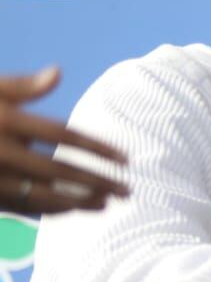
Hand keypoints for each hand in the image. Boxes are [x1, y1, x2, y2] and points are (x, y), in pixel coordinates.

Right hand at [0, 67, 128, 213]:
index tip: (125, 158)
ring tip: (109, 202)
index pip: (62, 135)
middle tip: (128, 189)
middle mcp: (1, 150)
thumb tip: (57, 73)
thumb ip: (22, 86)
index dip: (96, 147)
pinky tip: (77, 207)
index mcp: (6, 120)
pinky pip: (25, 206)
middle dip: (97, 180)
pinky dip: (54, 209)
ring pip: (44, 195)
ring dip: (79, 201)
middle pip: (60, 170)